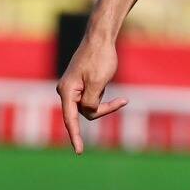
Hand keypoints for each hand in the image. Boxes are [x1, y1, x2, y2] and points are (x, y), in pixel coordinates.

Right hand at [55, 34, 125, 154]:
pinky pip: (91, 99)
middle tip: (122, 102)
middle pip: (84, 113)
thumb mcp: (98, 83)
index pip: (70, 120)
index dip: (75, 136)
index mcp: (67, 91)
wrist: (100, 38)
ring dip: (104, 104)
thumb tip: (88, 112)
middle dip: (102, 110)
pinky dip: (103, 98)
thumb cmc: (100, 58)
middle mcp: (66, 91)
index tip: (79, 151)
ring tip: (120, 96)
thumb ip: (92, 102)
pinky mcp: (81, 85)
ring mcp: (73, 88)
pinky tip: (113, 90)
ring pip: (89, 107)